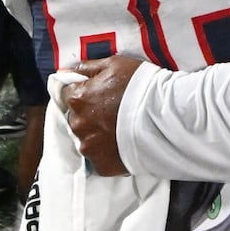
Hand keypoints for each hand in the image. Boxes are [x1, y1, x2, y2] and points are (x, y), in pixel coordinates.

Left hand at [61, 55, 147, 176]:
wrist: (165, 116)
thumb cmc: (140, 85)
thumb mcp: (114, 64)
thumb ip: (86, 68)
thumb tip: (64, 72)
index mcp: (78, 99)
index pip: (66, 95)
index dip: (82, 93)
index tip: (97, 94)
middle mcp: (78, 125)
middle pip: (76, 119)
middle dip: (89, 115)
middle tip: (112, 112)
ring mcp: (89, 147)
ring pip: (86, 140)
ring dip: (97, 135)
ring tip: (120, 129)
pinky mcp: (102, 165)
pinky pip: (99, 159)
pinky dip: (108, 153)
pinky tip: (123, 143)